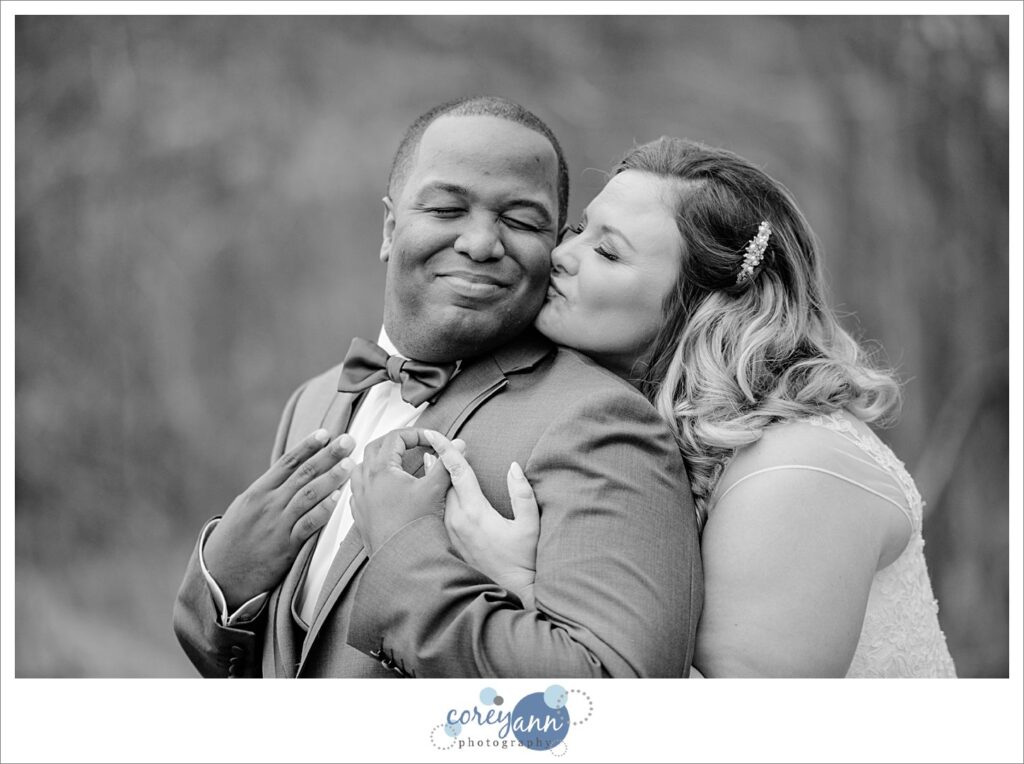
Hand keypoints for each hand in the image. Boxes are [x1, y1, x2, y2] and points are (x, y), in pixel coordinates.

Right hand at [203, 429, 355, 609]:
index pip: (287, 463)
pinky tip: (337, 498)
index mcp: (258, 492)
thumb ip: (266, 492)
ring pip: (308, 495)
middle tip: (348, 440)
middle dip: (328, 455)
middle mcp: (268, 503)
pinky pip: (307, 524)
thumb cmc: (233, 542)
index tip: (326, 433)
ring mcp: (277, 524)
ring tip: (350, 463)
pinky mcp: (285, 546)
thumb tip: (287, 477)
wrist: (218, 577)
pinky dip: (323, 510)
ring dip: (331, 478)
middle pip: (303, 474)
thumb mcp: (244, 509)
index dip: (307, 446)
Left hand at [349, 428, 451, 555]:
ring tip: (395, 464)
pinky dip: (369, 483)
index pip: (395, 437)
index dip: (415, 434)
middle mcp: (366, 481)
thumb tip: (457, 446)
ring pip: (361, 468)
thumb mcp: (435, 489)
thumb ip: (446, 464)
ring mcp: (360, 499)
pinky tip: (381, 490)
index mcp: (381, 470)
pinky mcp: (360, 515)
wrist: (401, 559)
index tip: (430, 440)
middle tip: (413, 445)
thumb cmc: (414, 527)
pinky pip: (358, 491)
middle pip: (375, 447)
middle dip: (395, 442)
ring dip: (378, 461)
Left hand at [423, 431, 539, 609]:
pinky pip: (431, 514)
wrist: (509, 593)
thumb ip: (523, 494)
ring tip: (423, 461)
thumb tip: (514, 468)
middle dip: (434, 459)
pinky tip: (425, 493)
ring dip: (428, 477)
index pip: (455, 471)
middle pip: (438, 481)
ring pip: (433, 498)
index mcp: (474, 512)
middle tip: (430, 442)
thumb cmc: (522, 561)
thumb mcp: (529, 526)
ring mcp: (447, 533)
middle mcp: (454, 521)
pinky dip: (426, 497)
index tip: (434, 433)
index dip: (446, 449)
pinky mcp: (444, 543)